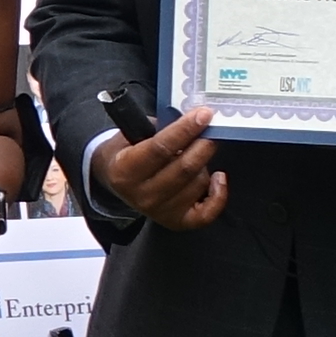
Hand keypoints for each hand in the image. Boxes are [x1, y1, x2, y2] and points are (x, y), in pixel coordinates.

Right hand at [97, 105, 230, 233]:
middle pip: (184, 168)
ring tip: (198, 152)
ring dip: (204, 164)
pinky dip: (219, 195)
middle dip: (203, 144)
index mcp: (125, 170)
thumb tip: (193, 119)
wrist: (115, 180)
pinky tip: (219, 177)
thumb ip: (158, 127)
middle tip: (214, 127)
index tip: (204, 114)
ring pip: (197, 184)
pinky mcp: (176, 222)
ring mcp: (159, 212)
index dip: (185, 129)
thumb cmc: (128, 152)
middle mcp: (142, 195)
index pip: (160, 148)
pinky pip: (207, 213)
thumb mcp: (130, 134)